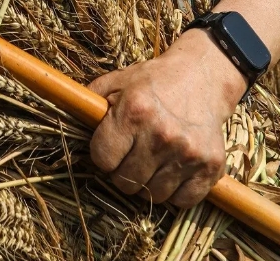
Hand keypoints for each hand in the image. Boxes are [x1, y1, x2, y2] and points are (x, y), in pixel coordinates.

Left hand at [87, 30, 246, 207]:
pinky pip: (182, 201)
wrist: (202, 77)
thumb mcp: (117, 81)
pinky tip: (172, 169)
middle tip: (130, 155)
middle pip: (125, 182)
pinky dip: (175, 192)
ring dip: (147, 183)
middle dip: (122, 172)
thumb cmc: (153, 81)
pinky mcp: (211, 166)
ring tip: (151, 160)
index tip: (109, 146)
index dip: (102, 155)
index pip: (102, 159)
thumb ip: (91, 102)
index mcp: (134, 112)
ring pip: (153, 196)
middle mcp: (162, 135)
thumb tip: (68, 119)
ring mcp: (188, 153)